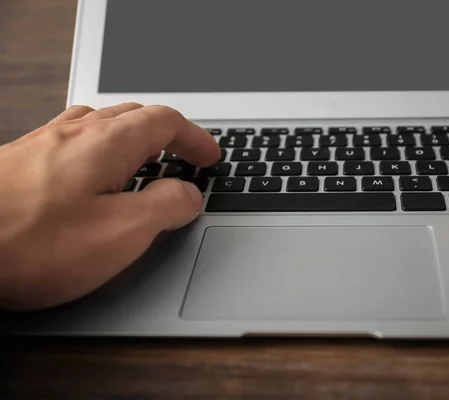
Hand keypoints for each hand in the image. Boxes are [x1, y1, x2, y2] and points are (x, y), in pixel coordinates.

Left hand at [0, 103, 219, 309]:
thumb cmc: (30, 243)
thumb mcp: (122, 233)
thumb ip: (167, 207)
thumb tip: (188, 194)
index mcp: (108, 143)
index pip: (166, 122)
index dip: (195, 138)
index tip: (209, 157)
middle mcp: (75, 133)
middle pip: (135, 115)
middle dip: (168, 134)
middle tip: (184, 158)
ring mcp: (44, 144)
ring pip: (103, 124)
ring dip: (134, 137)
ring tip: (144, 162)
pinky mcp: (22, 161)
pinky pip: (75, 140)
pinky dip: (102, 148)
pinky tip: (93, 173)